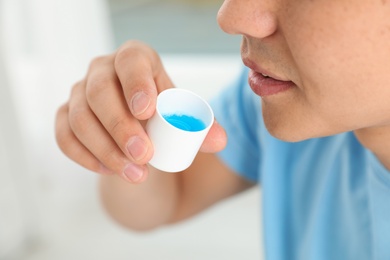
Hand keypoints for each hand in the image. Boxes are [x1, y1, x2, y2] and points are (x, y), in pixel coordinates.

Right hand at [55, 41, 226, 183]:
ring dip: (106, 150)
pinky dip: (85, 157)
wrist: (135, 126)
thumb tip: (219, 142)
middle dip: (121, 127)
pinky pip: (64, 136)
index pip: (130, 61)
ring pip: (79, 118)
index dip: (136, 83)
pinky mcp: (65, 115)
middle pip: (99, 92)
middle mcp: (101, 70)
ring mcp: (79, 92)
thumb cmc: (160, 113)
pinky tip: (108, 170)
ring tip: (135, 173)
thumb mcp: (182, 115)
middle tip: (145, 155)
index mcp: (134, 59)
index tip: (147, 112)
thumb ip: (204, 128)